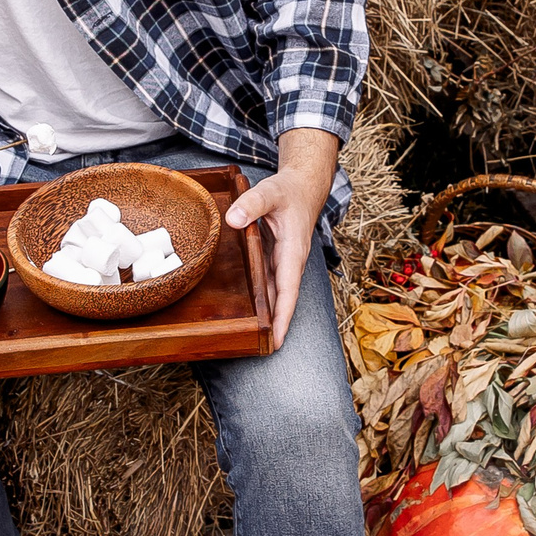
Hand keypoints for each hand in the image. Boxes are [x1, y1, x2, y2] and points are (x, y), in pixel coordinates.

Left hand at [225, 128, 339, 345]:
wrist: (304, 186)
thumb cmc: (289, 190)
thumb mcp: (270, 191)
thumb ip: (252, 204)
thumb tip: (232, 219)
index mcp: (293, 250)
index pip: (289, 290)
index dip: (282, 316)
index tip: (277, 338)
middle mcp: (291, 260)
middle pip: (284, 298)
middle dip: (276, 324)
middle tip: (262, 349)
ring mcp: (285, 261)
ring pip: (279, 293)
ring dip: (271, 315)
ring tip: (259, 339)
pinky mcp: (278, 258)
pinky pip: (272, 283)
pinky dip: (266, 299)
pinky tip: (256, 310)